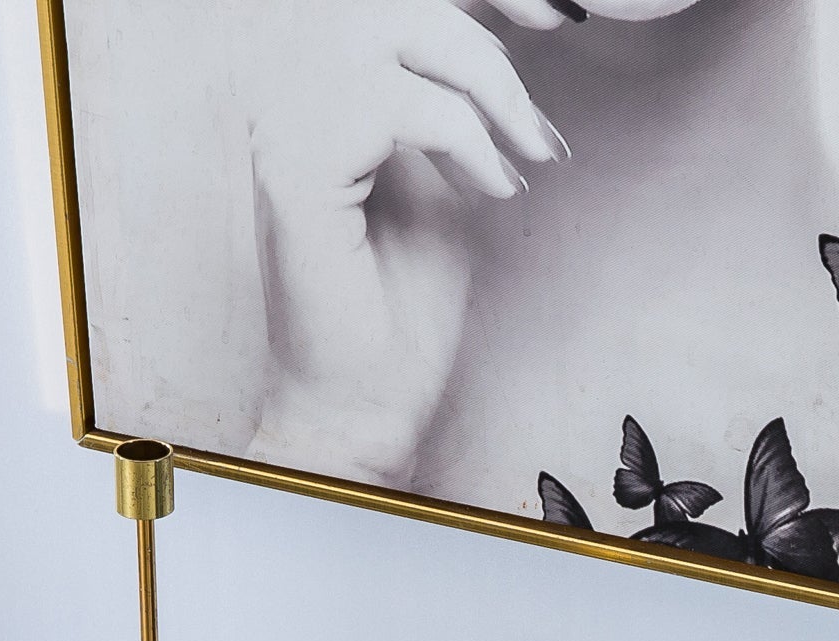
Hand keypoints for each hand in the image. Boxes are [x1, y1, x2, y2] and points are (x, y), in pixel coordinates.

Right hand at [234, 0, 572, 483]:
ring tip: (526, 148)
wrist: (370, 402)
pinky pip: (396, 103)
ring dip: (483, 80)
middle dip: (483, 31)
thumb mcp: (450, 179)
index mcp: (320, 92)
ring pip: (391, 29)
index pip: (389, 5)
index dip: (476, 2)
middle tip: (537, 104)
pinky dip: (465, 137)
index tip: (553, 21)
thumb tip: (508, 35)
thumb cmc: (405, 308)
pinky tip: (491, 187)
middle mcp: (289, 96)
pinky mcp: (295, 170)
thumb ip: (456, 105)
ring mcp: (284, 127)